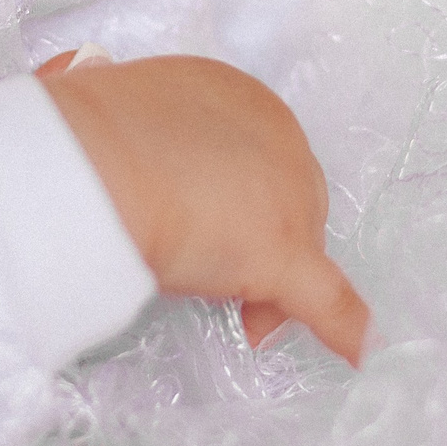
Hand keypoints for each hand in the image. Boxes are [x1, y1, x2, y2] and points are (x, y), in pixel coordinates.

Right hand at [41, 54, 368, 363]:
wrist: (90, 162)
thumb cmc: (86, 134)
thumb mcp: (112, 106)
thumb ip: (129, 122)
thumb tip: (102, 118)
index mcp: (233, 93)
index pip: (256, 154)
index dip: (238, 198)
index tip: (208, 224)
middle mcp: (274, 132)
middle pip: (288, 199)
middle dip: (256, 240)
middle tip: (217, 275)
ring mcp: (285, 193)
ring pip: (300, 246)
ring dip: (269, 283)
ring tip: (236, 315)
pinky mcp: (284, 253)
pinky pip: (327, 300)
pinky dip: (343, 327)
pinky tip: (360, 352)